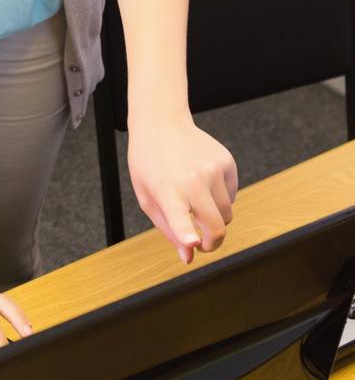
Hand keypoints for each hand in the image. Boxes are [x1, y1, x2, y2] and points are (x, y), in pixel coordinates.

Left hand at [127, 116, 238, 262]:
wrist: (161, 123)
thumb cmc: (150, 163)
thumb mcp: (147, 197)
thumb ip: (168, 229)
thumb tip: (190, 256)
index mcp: (166, 190)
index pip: (178, 215)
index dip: (187, 232)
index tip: (196, 244)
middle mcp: (193, 179)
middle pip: (217, 226)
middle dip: (213, 243)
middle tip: (203, 244)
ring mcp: (213, 169)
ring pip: (227, 213)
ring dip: (215, 216)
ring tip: (195, 201)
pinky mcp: (227, 162)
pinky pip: (233, 194)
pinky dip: (221, 196)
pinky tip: (203, 181)